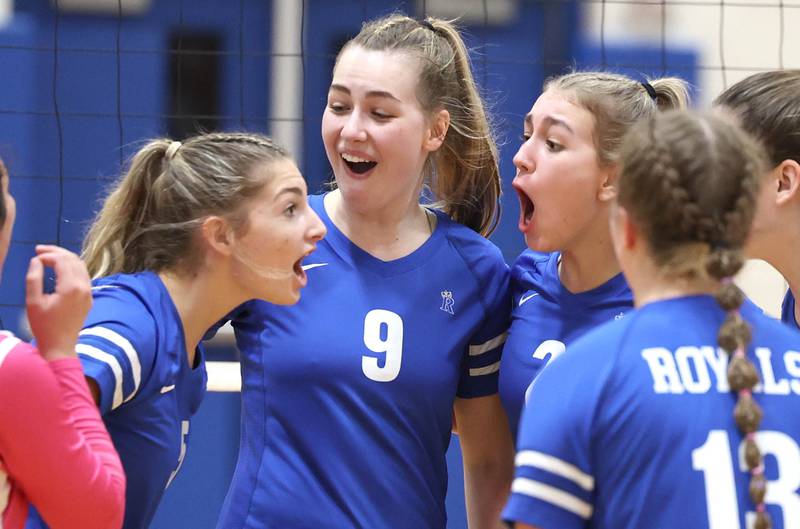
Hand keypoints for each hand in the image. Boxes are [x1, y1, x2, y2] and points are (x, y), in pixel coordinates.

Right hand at [26, 245, 91, 359]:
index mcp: (71, 287)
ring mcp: (89, 292)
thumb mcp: (33, 301)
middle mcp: (84, 287)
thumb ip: (33, 278)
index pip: (62, 261)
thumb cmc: (44, 326)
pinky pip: (83, 276)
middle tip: (39, 249)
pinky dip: (72, 268)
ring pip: (81, 266)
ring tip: (48, 256)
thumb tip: (37, 261)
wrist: (60, 346)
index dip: (48, 255)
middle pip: (74, 259)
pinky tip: (59, 269)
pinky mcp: (89, 298)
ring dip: (65, 258)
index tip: (35, 256)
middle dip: (57, 252)